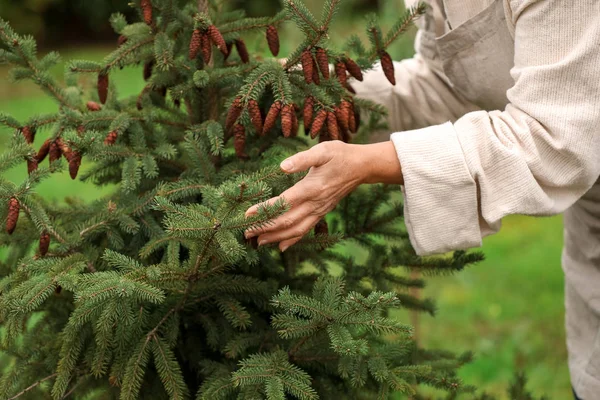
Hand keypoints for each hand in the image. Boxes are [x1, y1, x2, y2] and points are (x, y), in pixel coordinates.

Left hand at [244, 141, 402, 251]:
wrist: (362, 166)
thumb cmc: (340, 155)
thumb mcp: (322, 150)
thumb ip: (302, 159)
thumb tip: (282, 166)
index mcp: (312, 187)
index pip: (284, 202)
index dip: (265, 210)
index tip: (247, 214)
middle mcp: (315, 203)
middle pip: (287, 221)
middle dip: (266, 228)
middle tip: (246, 233)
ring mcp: (320, 210)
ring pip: (296, 229)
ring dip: (276, 237)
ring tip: (258, 242)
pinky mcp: (322, 212)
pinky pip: (306, 229)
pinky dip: (292, 240)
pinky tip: (281, 246)